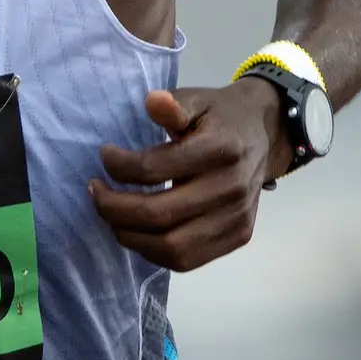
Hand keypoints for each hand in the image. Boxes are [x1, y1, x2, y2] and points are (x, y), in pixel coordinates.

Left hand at [86, 81, 288, 271]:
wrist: (265, 135)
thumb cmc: (220, 116)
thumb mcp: (198, 99)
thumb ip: (173, 104)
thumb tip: (152, 101)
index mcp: (220, 149)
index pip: (154, 168)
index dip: (119, 166)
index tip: (104, 156)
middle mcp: (231, 188)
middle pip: (159, 214)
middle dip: (114, 208)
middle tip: (96, 192)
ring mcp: (237, 218)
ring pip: (172, 247)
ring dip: (130, 236)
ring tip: (111, 217)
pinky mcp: (239, 236)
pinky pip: (188, 260)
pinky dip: (154, 252)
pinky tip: (138, 231)